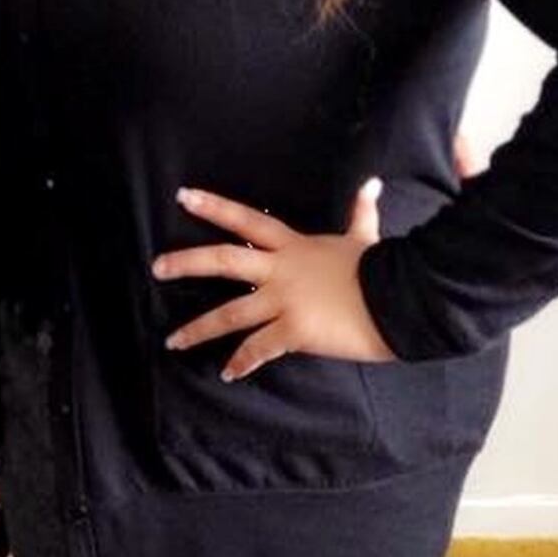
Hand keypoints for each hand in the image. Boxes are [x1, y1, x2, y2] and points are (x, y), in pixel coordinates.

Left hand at [151, 182, 395, 380]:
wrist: (402, 300)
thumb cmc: (383, 270)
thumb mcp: (365, 238)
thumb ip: (362, 213)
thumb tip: (373, 184)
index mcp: (293, 246)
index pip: (247, 220)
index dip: (214, 207)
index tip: (183, 197)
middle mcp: (280, 270)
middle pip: (223, 261)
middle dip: (186, 263)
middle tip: (156, 268)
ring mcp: (284, 300)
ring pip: (229, 314)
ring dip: (198, 329)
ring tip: (173, 341)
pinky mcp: (294, 331)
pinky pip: (258, 348)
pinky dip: (242, 362)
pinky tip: (228, 372)